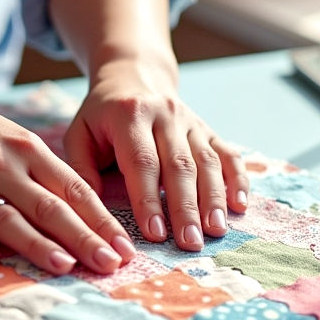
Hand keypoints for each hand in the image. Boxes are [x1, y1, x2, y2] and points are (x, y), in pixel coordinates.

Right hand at [0, 89, 135, 274]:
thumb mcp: (13, 137)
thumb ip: (44, 171)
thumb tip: (84, 212)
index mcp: (27, 150)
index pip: (74, 190)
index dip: (102, 220)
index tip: (125, 247)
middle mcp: (2, 167)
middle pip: (49, 207)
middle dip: (83, 238)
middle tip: (110, 264)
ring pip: (7, 218)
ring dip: (37, 243)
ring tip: (64, 265)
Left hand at [63, 56, 249, 250]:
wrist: (133, 75)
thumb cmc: (101, 116)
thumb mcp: (79, 134)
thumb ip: (82, 171)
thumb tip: (91, 213)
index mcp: (129, 115)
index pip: (142, 161)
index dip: (149, 199)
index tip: (154, 233)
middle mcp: (165, 115)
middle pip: (179, 166)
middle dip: (186, 208)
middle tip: (190, 243)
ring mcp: (190, 121)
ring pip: (207, 162)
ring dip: (213, 199)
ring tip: (215, 231)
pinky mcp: (208, 128)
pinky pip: (227, 154)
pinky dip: (237, 180)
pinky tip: (239, 206)